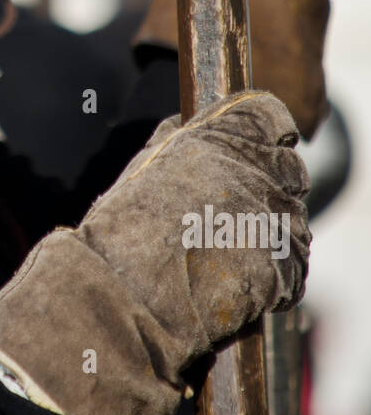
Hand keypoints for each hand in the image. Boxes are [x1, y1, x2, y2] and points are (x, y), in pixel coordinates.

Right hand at [0, 91, 309, 414]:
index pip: (267, 117)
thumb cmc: (120, 233)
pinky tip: (241, 283)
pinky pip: (293, 267)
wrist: (121, 296)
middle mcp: (255, 172)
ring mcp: (272, 221)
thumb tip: (179, 123)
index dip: (263, 137)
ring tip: (232, 255)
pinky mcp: (283, 268)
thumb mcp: (143, 168)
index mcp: (220, 138)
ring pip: (293, 221)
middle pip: (288, 169)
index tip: (253, 154)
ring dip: (273, 234)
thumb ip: (172, 141)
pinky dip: (276, 276)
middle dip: (269, 187)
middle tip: (234, 215)